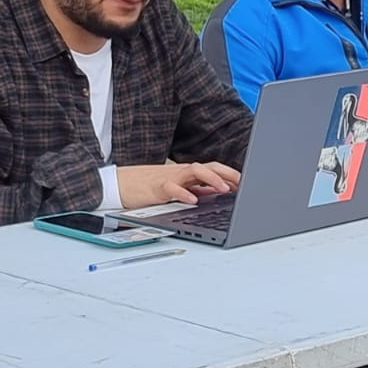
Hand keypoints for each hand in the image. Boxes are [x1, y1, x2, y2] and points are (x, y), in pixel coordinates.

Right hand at [117, 162, 239, 206]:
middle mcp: (182, 172)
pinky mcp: (157, 187)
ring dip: (212, 180)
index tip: (247, 182)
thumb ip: (197, 188)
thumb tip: (219, 192)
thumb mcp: (178, 187)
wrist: (120, 184)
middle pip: (209, 166)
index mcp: (188, 173)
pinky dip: (184, 194)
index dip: (231, 174)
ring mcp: (170, 177)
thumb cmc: (149, 186)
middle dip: (227, 174)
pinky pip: (172, 188)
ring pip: (195, 172)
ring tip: (224, 190)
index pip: (214, 169)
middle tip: (242, 183)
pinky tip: (193, 200)